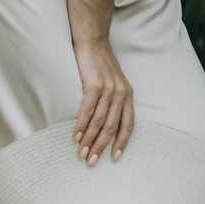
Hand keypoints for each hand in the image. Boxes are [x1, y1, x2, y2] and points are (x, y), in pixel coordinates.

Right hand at [71, 34, 135, 164]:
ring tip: (81, 153)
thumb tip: (102, 126)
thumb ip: (112, 102)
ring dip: (89, 140)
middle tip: (91, 161)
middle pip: (112, 127)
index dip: (122, 143)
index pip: (128, 125)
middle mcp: (121, 94)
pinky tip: (76, 136)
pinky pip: (88, 110)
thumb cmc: (100, 65)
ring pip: (99, 121)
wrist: (93, 41)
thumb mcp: (113, 84)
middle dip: (101, 147)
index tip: (115, 158)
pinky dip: (81, 125)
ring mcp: (108, 89)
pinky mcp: (94, 84)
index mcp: (128, 95)